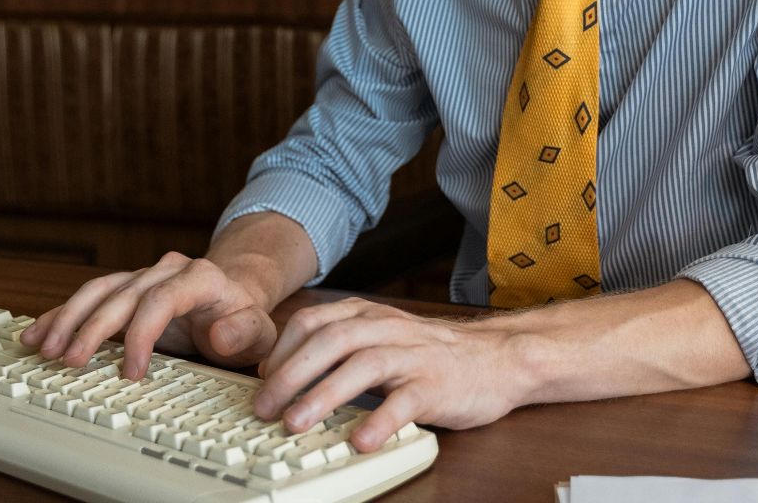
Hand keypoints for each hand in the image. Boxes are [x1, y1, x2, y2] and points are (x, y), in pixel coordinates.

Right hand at [19, 251, 277, 379]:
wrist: (234, 295)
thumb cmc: (243, 318)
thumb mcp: (259, 331)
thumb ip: (244, 333)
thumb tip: (220, 335)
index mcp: (199, 278)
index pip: (161, 300)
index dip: (142, 334)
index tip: (131, 372)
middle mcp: (165, 271)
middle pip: (121, 295)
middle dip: (92, 328)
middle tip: (70, 362)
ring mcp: (142, 278)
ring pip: (98, 291)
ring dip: (68, 318)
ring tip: (44, 347)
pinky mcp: (124, 290)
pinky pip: (89, 297)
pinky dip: (62, 314)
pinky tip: (37, 332)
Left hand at [253, 297, 525, 451]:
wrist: (498, 359)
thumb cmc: (431, 354)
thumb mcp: (381, 337)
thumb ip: (339, 347)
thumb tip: (281, 373)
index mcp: (368, 316)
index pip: (312, 322)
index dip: (280, 351)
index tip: (259, 380)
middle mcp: (387, 329)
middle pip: (329, 341)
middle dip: (290, 375)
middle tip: (264, 407)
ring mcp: (413, 355)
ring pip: (363, 366)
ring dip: (323, 395)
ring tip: (297, 424)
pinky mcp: (437, 385)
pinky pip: (406, 401)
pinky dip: (380, 421)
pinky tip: (360, 441)